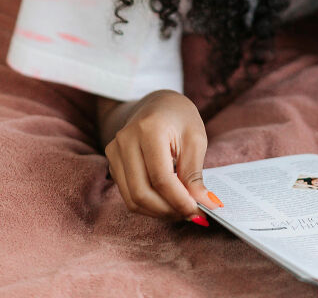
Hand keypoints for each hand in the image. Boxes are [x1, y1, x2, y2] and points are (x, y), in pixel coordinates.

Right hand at [105, 89, 220, 220]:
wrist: (158, 103)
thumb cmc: (180, 118)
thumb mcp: (195, 139)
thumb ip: (195, 173)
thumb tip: (204, 204)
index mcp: (149, 129)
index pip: (161, 178)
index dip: (179, 200)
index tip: (198, 211)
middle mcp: (125, 140)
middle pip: (141, 192)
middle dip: (168, 210)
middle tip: (190, 214)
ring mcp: (114, 151)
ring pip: (132, 198)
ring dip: (158, 211)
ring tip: (180, 208)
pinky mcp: (113, 162)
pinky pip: (128, 194)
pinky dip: (148, 204)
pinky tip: (166, 200)